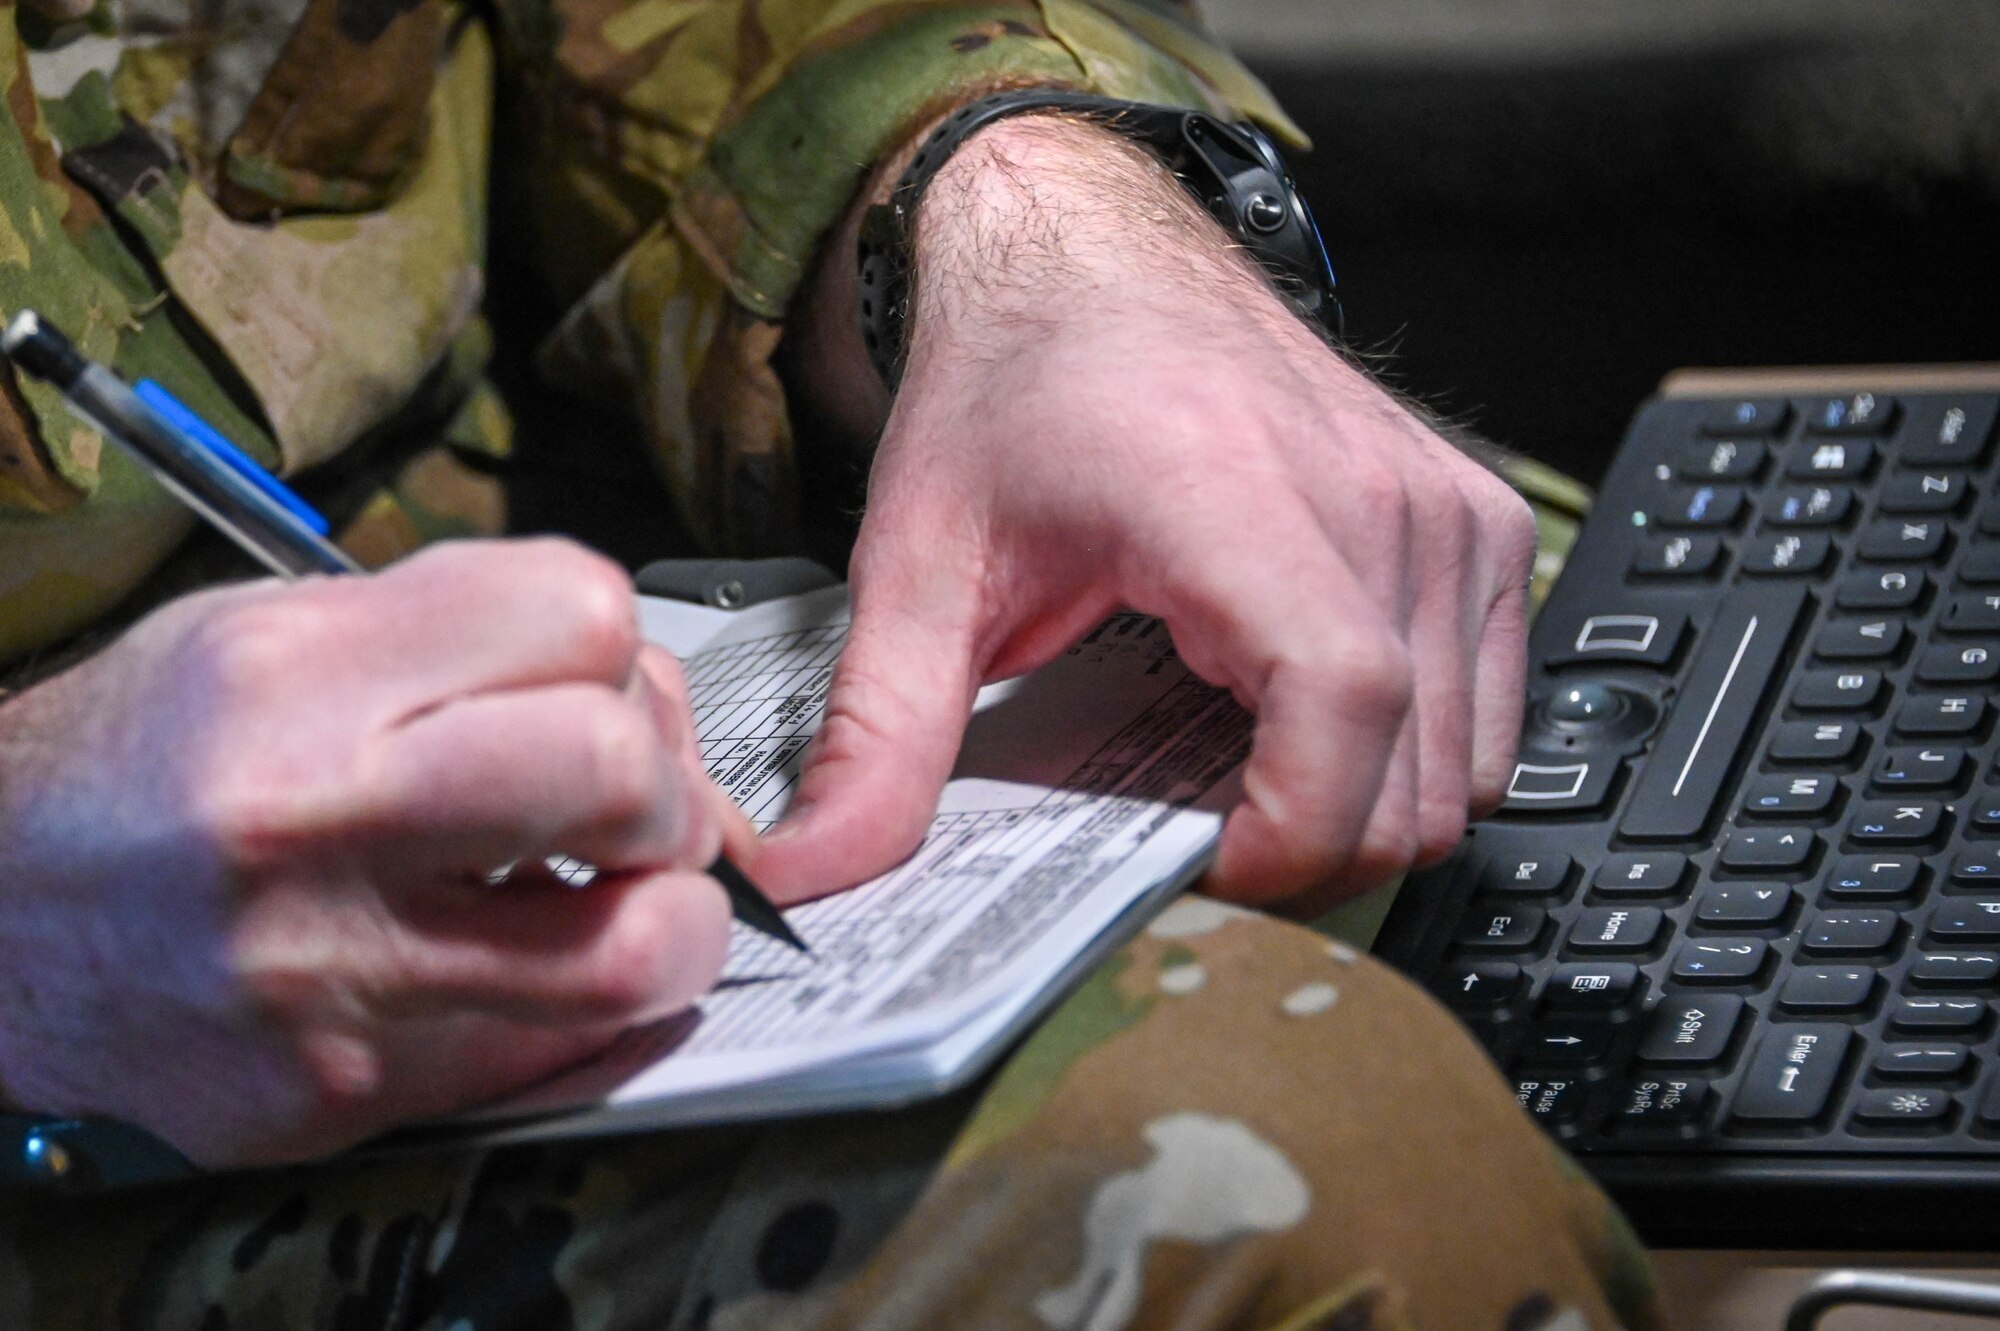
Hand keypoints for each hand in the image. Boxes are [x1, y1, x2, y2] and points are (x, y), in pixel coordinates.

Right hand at [0, 539, 740, 1165]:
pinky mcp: (341, 1093)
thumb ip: (458, 637)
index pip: (582, 620)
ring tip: (624, 897)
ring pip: (628, 955)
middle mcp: (309, 825)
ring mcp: (328, 980)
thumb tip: (641, 692)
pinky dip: (599, 1008)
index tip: (605, 690)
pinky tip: (554, 966)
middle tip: (637, 808)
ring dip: (673, 919)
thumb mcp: (268, 628)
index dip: (624, 656)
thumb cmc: (140, 763)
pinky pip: (561, 1059)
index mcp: (295, 677)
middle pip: (620, 776)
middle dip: (668, 788)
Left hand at [760, 113, 1535, 910]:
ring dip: (1362, 809)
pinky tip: (1299, 721)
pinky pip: (1490, 705)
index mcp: (1232, 493)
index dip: (1288, 833)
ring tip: (1241, 775)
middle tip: (1190, 834)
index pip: (1342, 704)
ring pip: (1467, 762)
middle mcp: (1370, 496)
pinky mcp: (1474, 520)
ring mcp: (1440, 506)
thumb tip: (818, 868)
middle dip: (1306, 851)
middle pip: (1414, 772)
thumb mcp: (921, 563)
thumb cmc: (1018, 385)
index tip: (1202, 866)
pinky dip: (1415, 756)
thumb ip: (878, 732)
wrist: (1089, 257)